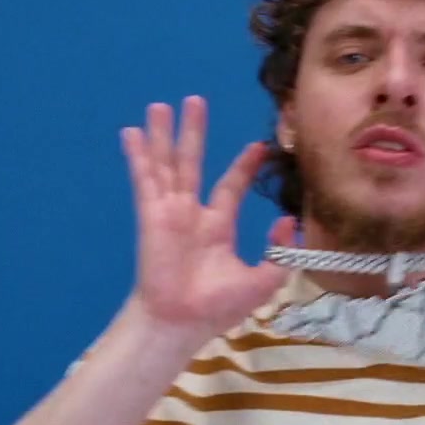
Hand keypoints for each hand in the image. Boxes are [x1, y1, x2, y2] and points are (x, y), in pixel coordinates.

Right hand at [121, 96, 291, 338]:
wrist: (182, 323)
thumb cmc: (217, 308)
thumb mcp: (263, 280)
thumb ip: (280, 251)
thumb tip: (291, 221)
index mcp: (216, 227)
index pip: (230, 187)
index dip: (244, 166)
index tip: (259, 147)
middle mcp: (191, 214)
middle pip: (192, 163)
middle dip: (194, 133)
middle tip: (196, 101)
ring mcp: (169, 213)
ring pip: (167, 164)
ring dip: (163, 135)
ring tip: (161, 105)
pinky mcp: (151, 216)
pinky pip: (144, 180)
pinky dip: (138, 156)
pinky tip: (133, 133)